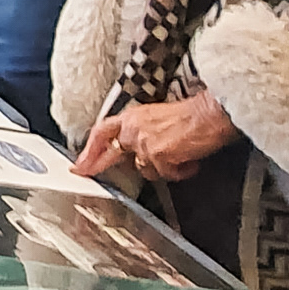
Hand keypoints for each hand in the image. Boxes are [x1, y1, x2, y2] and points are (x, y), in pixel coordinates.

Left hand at [74, 92, 235, 184]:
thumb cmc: (191, 114)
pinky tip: (190, 160)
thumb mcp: (158, 118)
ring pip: (145, 169)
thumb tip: (138, 153)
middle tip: (86, 173)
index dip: (89, 149)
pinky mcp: (158, 156)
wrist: (209, 114)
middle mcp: (134, 129)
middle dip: (100, 165)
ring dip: (162, 167)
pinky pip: (166, 174)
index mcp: (133, 117)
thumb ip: (142, 134)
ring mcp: (144, 144)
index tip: (79, 163)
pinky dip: (180, 171)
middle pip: (113, 153)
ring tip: (181, 155)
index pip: (102, 131)